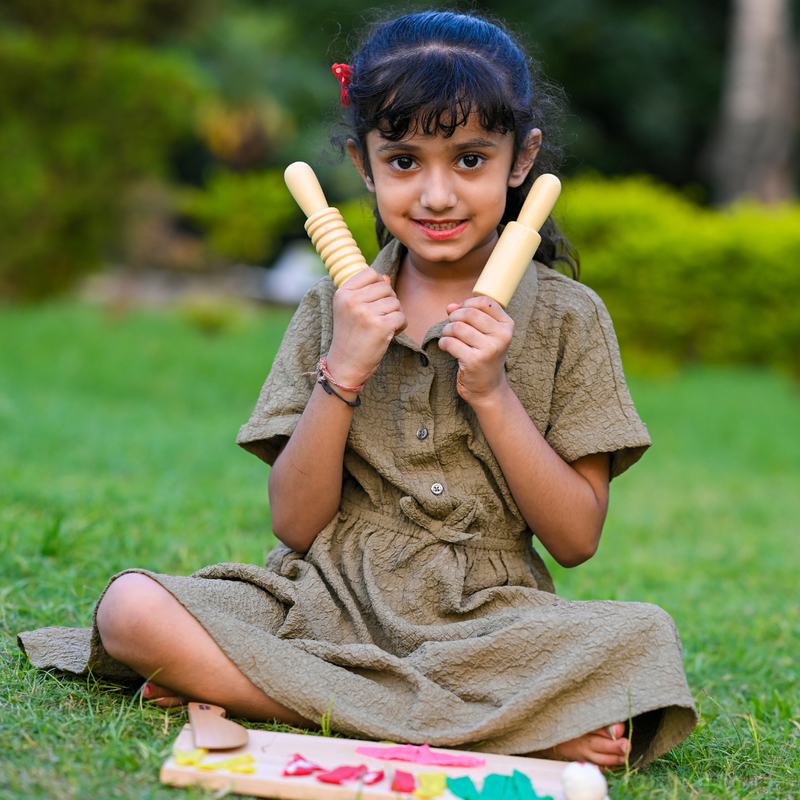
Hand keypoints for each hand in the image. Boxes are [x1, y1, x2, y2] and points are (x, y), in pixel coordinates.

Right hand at [326, 269, 406, 386]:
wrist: (346, 364)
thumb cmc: (350, 336)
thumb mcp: (351, 310)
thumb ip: (367, 291)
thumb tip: (386, 277)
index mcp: (342, 293)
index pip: (371, 273)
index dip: (379, 285)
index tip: (375, 302)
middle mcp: (352, 300)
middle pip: (386, 287)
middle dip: (389, 302)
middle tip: (381, 317)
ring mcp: (366, 313)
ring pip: (395, 302)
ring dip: (395, 315)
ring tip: (383, 327)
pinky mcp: (380, 326)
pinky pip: (402, 316)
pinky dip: (401, 326)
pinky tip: (390, 334)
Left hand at [438, 296, 512, 404]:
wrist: (488, 388)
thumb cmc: (484, 357)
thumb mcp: (484, 334)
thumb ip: (469, 316)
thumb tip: (450, 306)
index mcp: (507, 325)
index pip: (485, 301)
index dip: (467, 303)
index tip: (461, 314)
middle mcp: (502, 336)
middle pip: (469, 313)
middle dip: (454, 317)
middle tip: (451, 328)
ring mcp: (489, 349)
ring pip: (457, 327)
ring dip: (446, 330)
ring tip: (448, 338)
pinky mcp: (474, 361)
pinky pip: (450, 342)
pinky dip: (443, 343)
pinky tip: (446, 347)